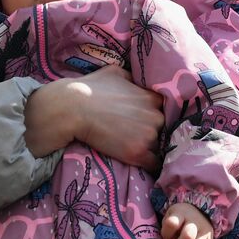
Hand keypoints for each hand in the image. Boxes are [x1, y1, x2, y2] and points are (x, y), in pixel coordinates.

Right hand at [25, 64, 163, 168]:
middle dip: (155, 129)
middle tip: (141, 133)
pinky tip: (147, 165)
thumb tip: (138, 80)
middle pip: (164, 126)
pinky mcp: (138, 153)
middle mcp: (156, 116)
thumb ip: (133, 78)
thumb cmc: (90, 88)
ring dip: (153, 147)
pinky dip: (151, 165)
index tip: (151, 119)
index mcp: (153, 97)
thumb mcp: (116, 72)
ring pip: (159, 144)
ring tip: (140, 148)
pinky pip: (153, 163)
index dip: (158, 113)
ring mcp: (148, 135)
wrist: (72, 109)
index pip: (166, 108)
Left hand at [161, 202, 213, 238]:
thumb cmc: (180, 218)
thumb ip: (167, 231)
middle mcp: (195, 222)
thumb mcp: (170, 218)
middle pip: (188, 237)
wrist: (199, 212)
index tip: (165, 238)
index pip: (172, 223)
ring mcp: (204, 232)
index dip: (166, 234)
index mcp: (181, 213)